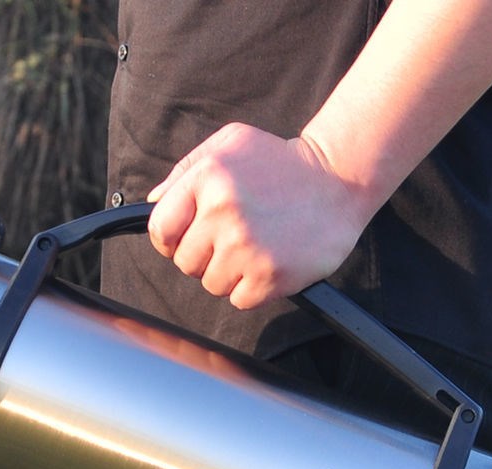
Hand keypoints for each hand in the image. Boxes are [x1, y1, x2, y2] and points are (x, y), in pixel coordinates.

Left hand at [146, 122, 369, 308]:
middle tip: (233, 238)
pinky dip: (251, 289)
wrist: (340, 179)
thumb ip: (184, 171)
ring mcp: (247, 247)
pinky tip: (267, 262)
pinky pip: (238, 299)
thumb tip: (152, 203)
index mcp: (207, 178)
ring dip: (229, 273)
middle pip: (185, 262)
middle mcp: (223, 212)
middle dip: (204, 256)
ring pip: (211, 284)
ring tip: (254, 247)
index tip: (188, 237)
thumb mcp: (229, 145)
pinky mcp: (270, 275)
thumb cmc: (281, 164)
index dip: (171, 239)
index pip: (160, 230)